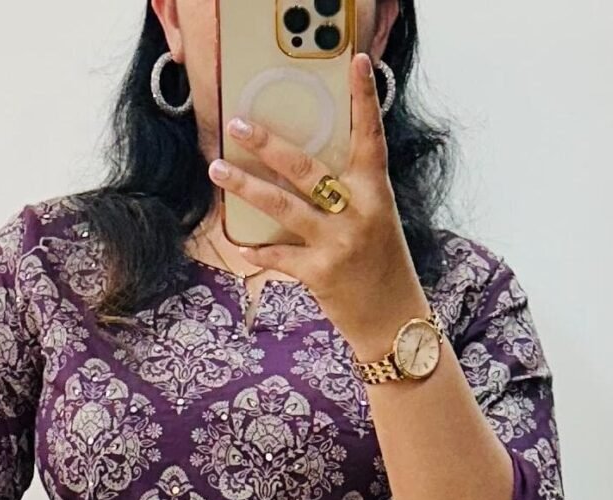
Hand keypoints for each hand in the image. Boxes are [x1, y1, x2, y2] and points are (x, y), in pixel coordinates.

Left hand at [207, 52, 424, 360]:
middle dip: (269, 144)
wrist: (395, 324)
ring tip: (217, 170)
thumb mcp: (377, 221)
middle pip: (307, 168)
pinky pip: (279, 255)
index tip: (358, 63)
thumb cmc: (382, 268)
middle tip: (239, 125)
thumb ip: (350, 193)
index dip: (365, 99)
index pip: (371, 137)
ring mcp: (338, 243)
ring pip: (282, 206)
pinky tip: (240, 245)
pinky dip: (257, 250)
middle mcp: (358, 212)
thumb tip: (304, 169)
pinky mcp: (320, 273)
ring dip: (246, 186)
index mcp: (376, 192)